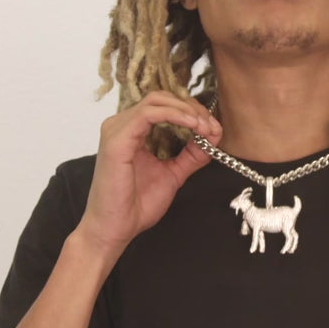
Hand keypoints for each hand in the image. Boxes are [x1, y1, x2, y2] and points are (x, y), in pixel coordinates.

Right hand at [75, 91, 222, 253]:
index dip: (192, 111)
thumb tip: (213, 137)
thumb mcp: (173, 174)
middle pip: (162, 98)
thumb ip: (191, 155)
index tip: (213, 128)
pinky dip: (175, 115)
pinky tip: (192, 125)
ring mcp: (116, 129)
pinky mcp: (117, 139)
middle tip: (211, 126)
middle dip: (192, 107)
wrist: (115, 229)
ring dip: (186, 110)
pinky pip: (149, 113)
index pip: (164, 105)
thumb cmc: (135, 205)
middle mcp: (121, 125)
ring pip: (156, 100)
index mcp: (131, 131)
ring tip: (204, 126)